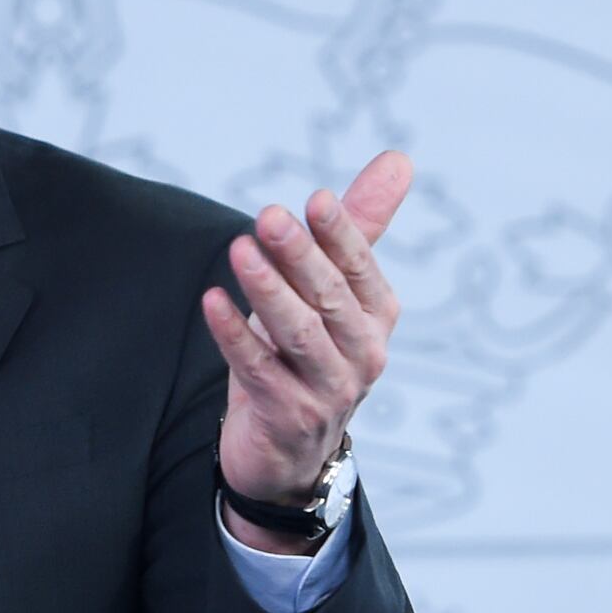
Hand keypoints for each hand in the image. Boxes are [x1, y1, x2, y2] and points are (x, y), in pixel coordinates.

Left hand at [201, 152, 411, 551]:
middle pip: (330, 298)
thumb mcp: (335, 291)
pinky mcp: (290, 417)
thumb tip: (399, 160)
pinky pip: (260, 370)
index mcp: (377, 317)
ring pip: (299, 334)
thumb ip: (360, 228)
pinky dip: (235, 335)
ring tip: (239, 251)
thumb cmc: (309, 355)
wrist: (290, 452)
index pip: (361, 268)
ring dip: (268, 291)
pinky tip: (212, 302)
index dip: (341, 234)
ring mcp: (330, 390)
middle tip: (267, 217)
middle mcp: (363, 354)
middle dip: (300, 256)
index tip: (316, 199)